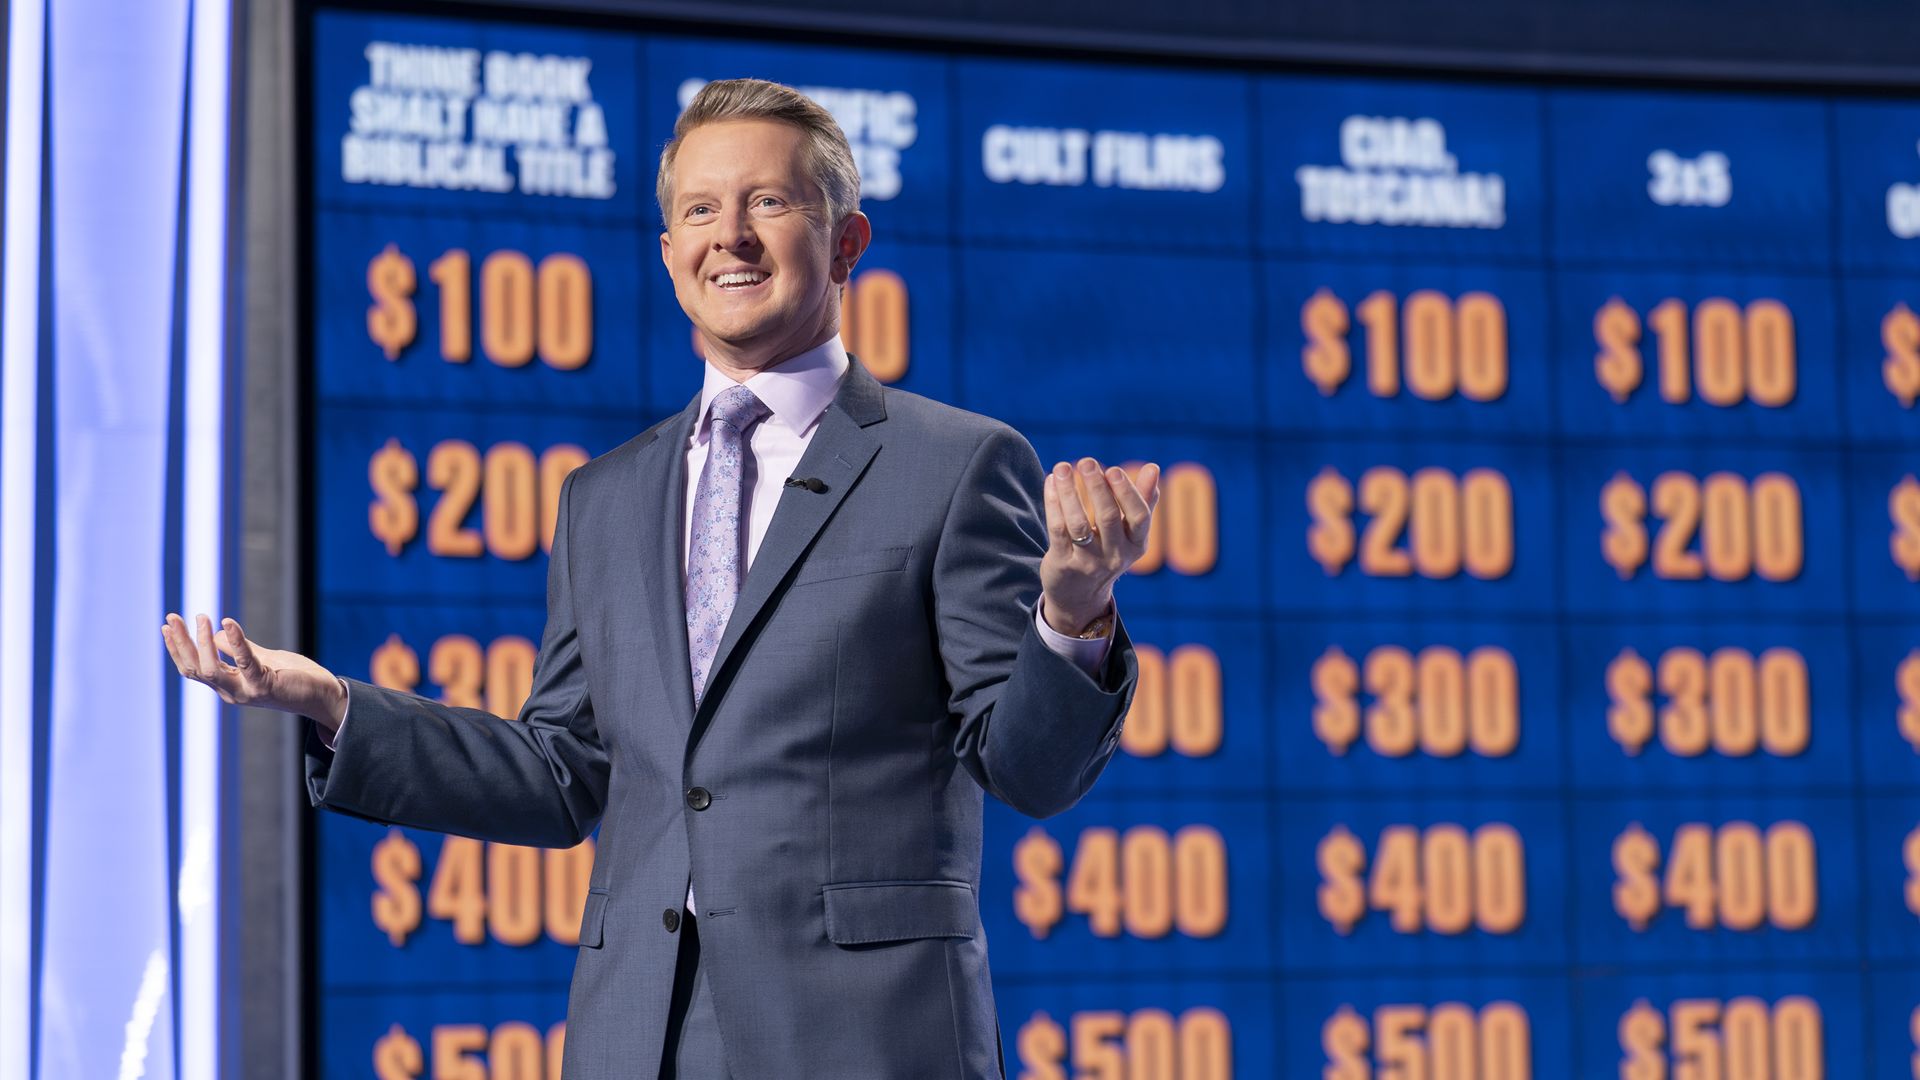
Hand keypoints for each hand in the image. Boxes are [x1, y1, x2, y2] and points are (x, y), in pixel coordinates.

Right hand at [160, 613, 347, 734]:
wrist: (322, 695)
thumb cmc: (293, 677)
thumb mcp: (261, 659)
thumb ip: (238, 650)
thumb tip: (216, 634)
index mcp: (227, 685)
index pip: (193, 668)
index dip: (178, 648)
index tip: (168, 624)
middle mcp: (231, 692)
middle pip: (195, 668)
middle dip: (180, 643)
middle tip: (171, 618)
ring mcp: (246, 692)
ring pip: (211, 669)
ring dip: (202, 642)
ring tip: (201, 617)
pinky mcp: (264, 686)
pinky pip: (245, 662)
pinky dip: (235, 641)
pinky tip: (227, 623)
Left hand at [1039, 458, 1160, 633]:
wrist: (1080, 597)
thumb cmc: (1107, 551)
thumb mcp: (1130, 533)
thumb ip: (1143, 500)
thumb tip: (1153, 468)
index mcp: (1137, 545)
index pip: (1139, 517)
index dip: (1127, 493)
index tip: (1113, 469)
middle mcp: (1115, 556)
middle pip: (1108, 517)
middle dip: (1097, 487)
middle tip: (1087, 462)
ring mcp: (1088, 562)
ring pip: (1078, 523)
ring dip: (1069, 492)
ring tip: (1062, 468)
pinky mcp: (1063, 564)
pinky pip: (1057, 530)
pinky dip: (1053, 503)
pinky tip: (1051, 483)